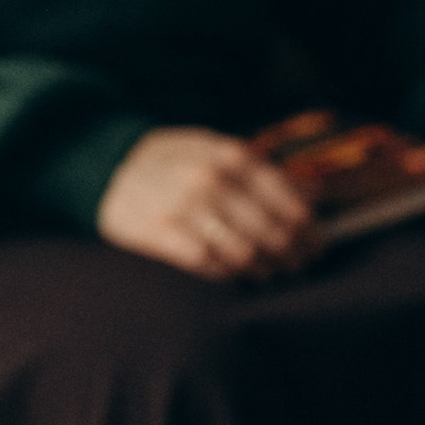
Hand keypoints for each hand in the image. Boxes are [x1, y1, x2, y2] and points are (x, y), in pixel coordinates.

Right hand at [95, 128, 318, 280]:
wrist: (107, 167)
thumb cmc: (174, 161)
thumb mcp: (218, 150)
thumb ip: (264, 172)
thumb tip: (315, 197)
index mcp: (233, 158)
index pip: (290, 203)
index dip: (310, 232)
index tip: (316, 246)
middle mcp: (212, 180)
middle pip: (273, 233)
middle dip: (292, 255)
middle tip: (296, 266)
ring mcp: (185, 207)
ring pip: (245, 254)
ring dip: (263, 269)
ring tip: (267, 272)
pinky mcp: (161, 233)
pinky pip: (210, 266)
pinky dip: (228, 274)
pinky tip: (234, 274)